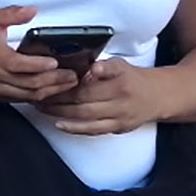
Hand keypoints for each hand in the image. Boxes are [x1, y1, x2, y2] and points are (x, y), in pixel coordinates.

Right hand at [0, 5, 80, 103]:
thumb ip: (11, 14)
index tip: (54, 62)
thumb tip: (33, 11)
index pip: (17, 64)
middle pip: (26, 83)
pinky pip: (19, 100)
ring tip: (68, 85)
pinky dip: (37, 97)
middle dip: (52, 81)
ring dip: (49, 92)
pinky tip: (51, 92)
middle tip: (72, 76)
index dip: (37, 65)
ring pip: (25, 95)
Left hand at [41, 58, 166, 135]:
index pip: (86, 86)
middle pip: (83, 103)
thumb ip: (103, 66)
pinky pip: (93, 131)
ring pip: (86, 118)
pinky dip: (75, 129)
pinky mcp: (118, 128)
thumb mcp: (120, 65)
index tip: (47, 83)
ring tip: (42, 109)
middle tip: (38, 97)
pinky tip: (59, 124)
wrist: (158, 96)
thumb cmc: (133, 78)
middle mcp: (120, 101)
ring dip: (61, 115)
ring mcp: (119, 117)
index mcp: (119, 81)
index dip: (64, 87)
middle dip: (57, 102)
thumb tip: (88, 68)